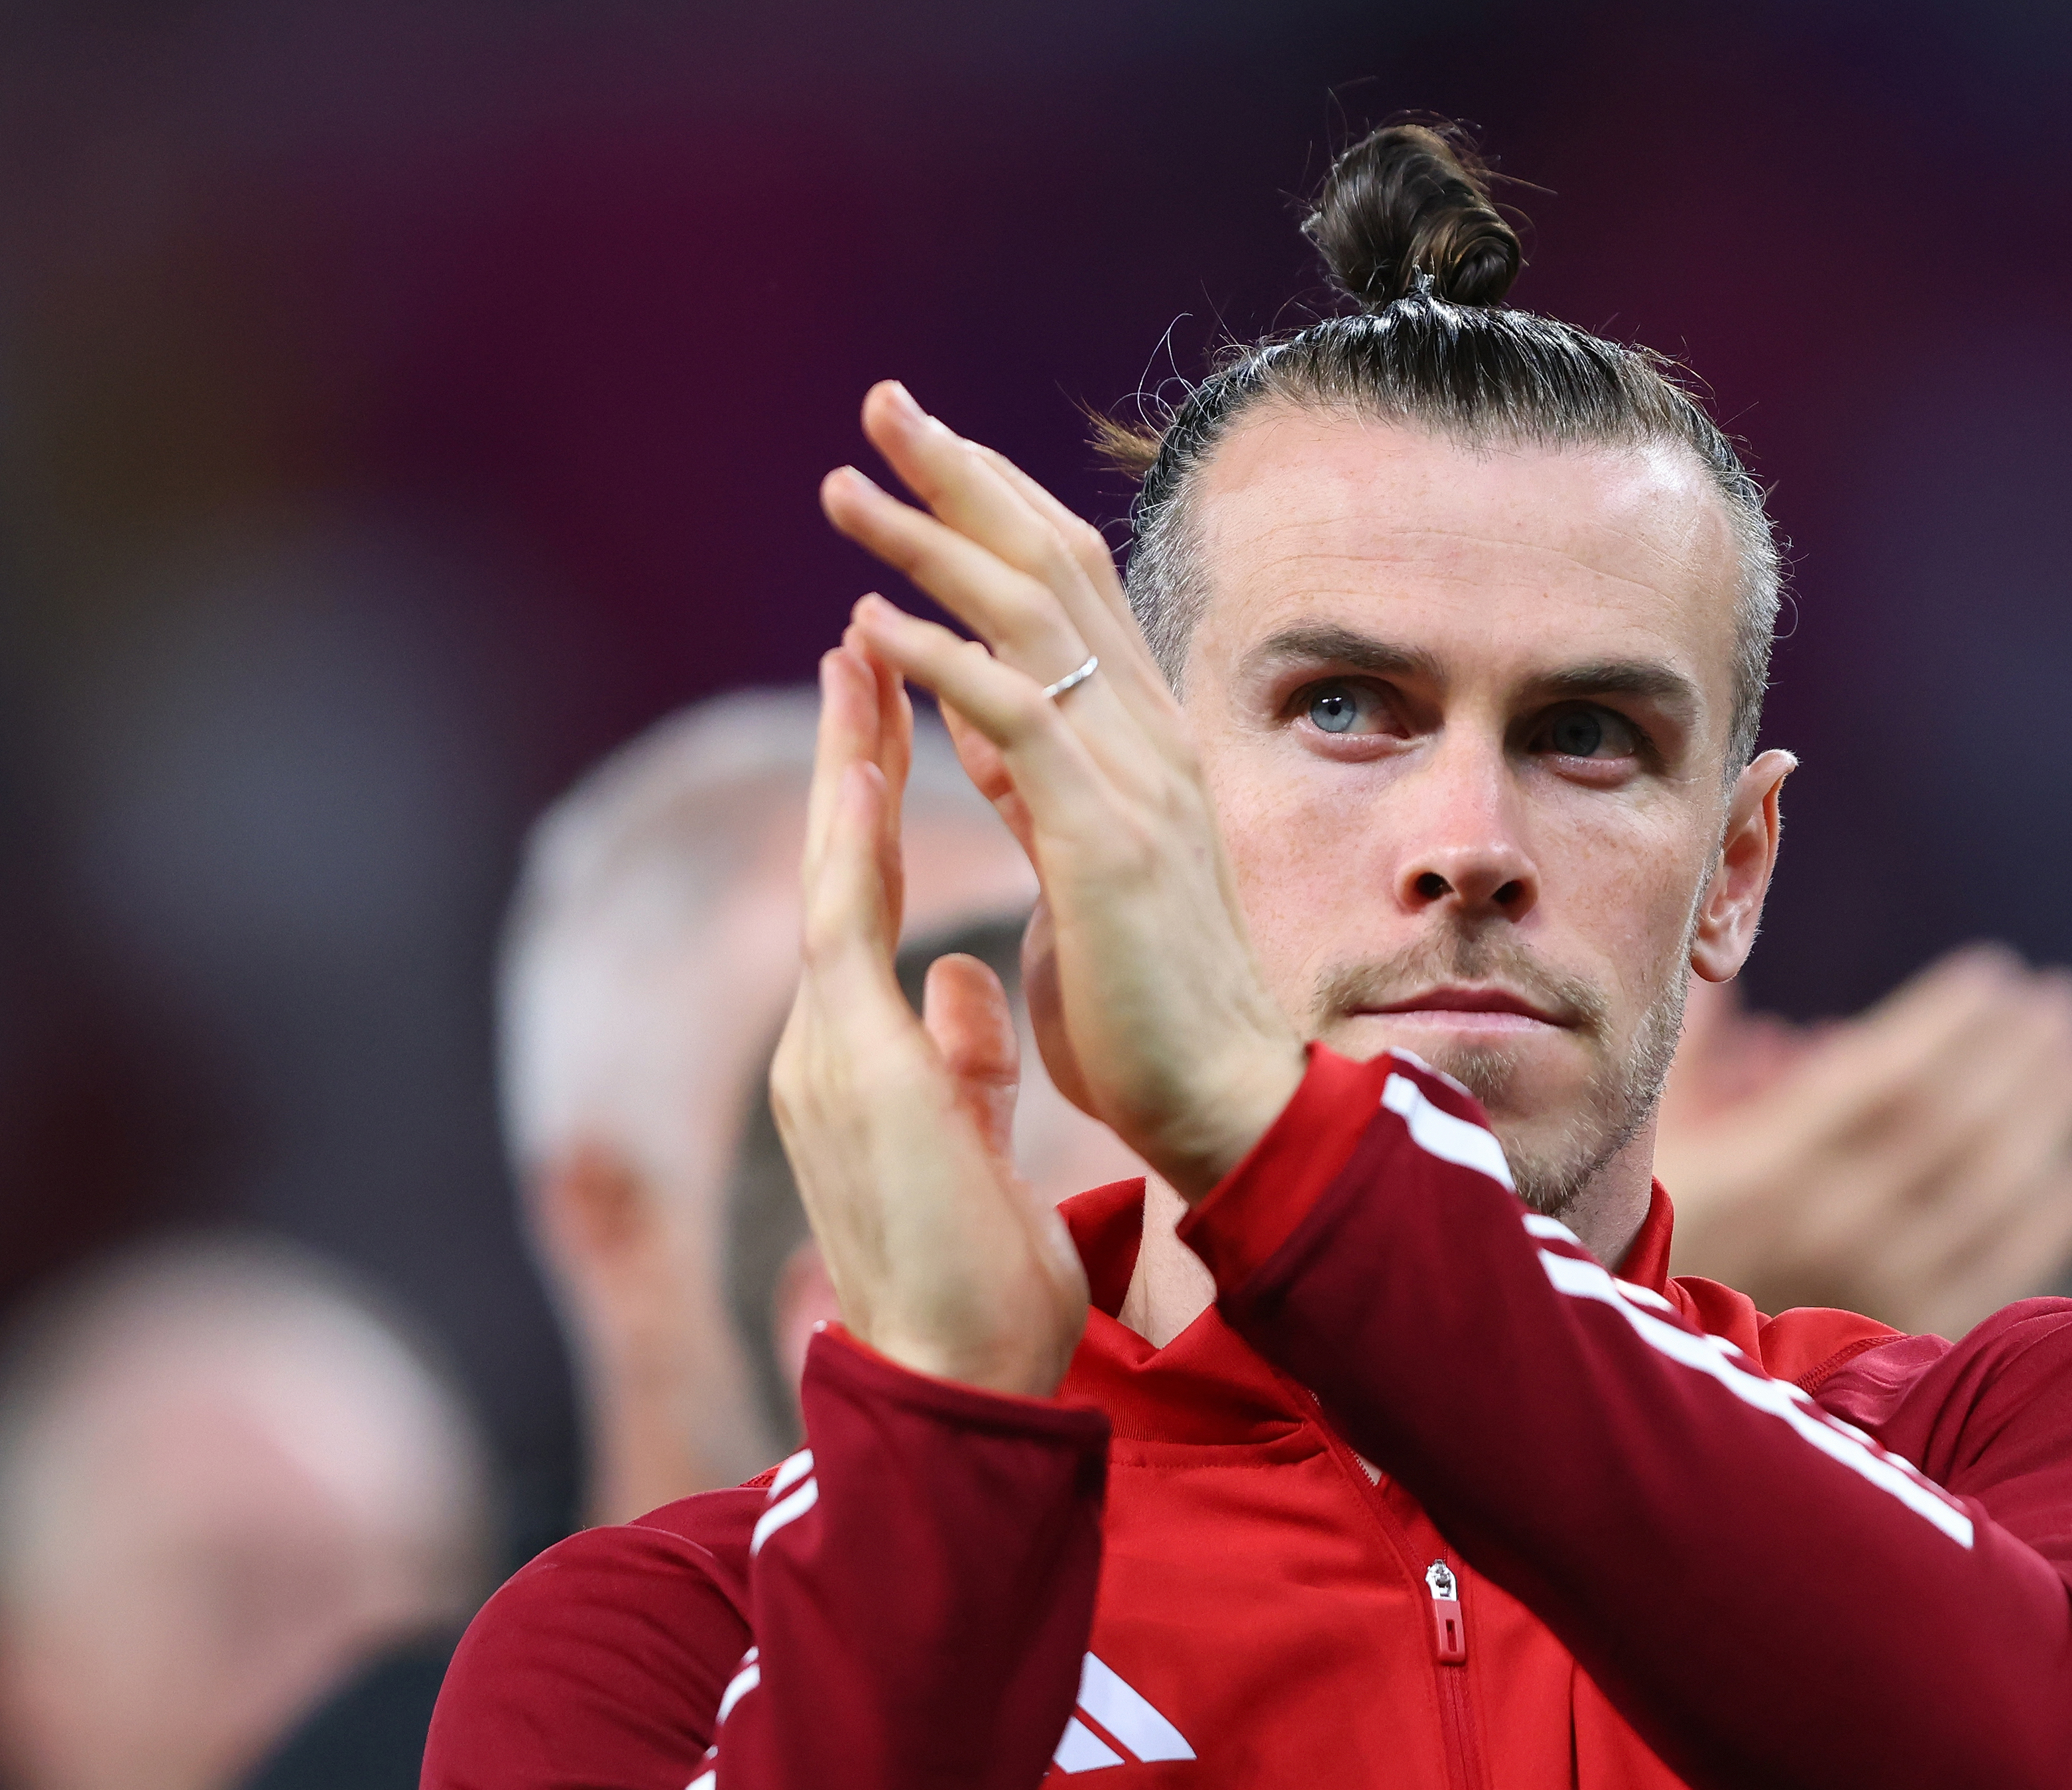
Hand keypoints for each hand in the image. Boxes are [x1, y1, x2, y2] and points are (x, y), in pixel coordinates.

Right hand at [767, 640, 1087, 1395]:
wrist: (953, 1381)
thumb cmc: (971, 1280)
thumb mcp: (971, 1140)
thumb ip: (958, 1057)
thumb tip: (965, 986)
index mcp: (857, 1064)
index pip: (861, 911)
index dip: (867, 815)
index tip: (885, 722)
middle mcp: (825, 1048)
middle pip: (830, 873)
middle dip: (843, 760)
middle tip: (856, 646)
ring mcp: (826, 1058)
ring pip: (827, 882)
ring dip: (841, 772)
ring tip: (857, 661)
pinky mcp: (850, 1074)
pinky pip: (846, 935)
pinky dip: (848, 847)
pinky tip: (862, 769)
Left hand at [819, 382, 1303, 1198]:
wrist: (1225, 1104)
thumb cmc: (1146, 1013)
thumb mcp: (1072, 864)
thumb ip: (1028, 779)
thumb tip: (958, 706)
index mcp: (1139, 746)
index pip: (1068, 587)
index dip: (996, 506)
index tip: (925, 450)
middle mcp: (1146, 739)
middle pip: (1052, 564)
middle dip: (963, 476)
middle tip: (883, 403)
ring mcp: (1134, 781)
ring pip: (1029, 617)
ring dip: (931, 543)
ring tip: (846, 490)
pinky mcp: (1107, 837)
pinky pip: (1016, 716)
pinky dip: (940, 660)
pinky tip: (871, 624)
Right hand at [1653, 948, 2071, 1336]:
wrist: (1644, 1393)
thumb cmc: (1634, 1251)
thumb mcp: (1649, 1147)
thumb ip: (1696, 1054)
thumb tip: (1734, 973)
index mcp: (1766, 1168)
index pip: (1887, 1077)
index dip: (1952, 1020)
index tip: (1998, 971)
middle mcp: (1831, 1226)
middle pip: (1956, 1124)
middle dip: (2020, 1054)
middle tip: (2067, 1002)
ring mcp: (1877, 1289)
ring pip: (1994, 1191)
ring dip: (2054, 1119)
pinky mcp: (1906, 1342)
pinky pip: (2005, 1273)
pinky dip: (2062, 1219)